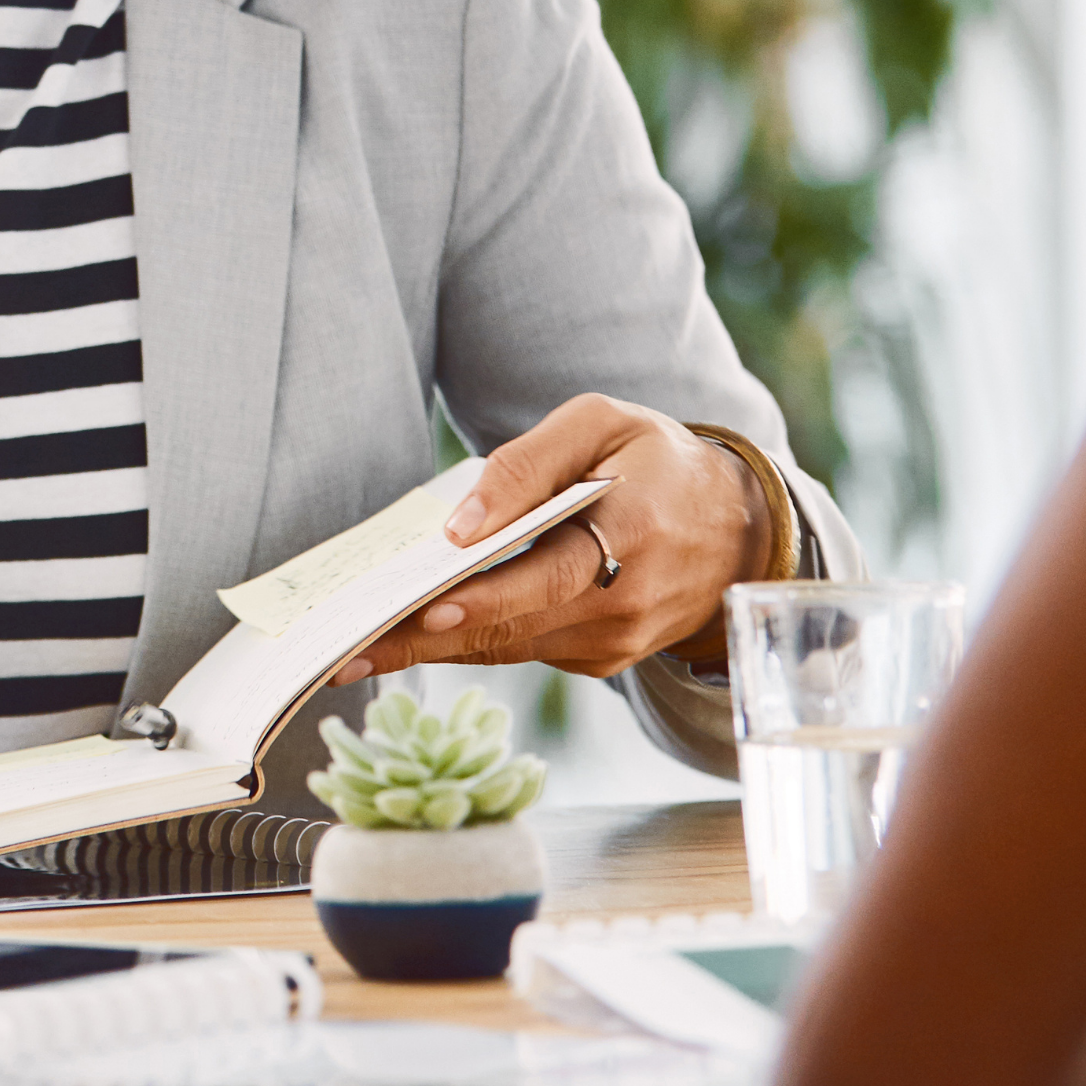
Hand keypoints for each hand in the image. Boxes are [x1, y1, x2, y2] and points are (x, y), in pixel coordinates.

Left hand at [331, 395, 774, 684]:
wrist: (736, 530)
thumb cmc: (657, 462)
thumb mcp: (602, 425)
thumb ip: (529, 464)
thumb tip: (461, 522)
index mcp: (634, 533)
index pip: (552, 576)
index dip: (489, 596)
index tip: (427, 607)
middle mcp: (625, 602)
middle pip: (512, 627)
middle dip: (425, 639)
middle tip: (349, 650)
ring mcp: (614, 642)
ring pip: (508, 648)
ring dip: (431, 649)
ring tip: (357, 649)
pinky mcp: (600, 660)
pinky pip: (522, 649)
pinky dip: (468, 640)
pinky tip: (412, 632)